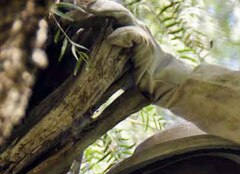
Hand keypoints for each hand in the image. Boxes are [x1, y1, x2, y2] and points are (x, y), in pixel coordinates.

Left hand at [64, 0, 190, 98]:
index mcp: (119, 28)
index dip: (81, 9)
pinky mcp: (145, 44)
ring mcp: (138, 32)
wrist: (162, 83)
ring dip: (103, 10)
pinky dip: (121, 35)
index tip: (62, 10)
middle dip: (88, 6)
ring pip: (120, 13)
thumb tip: (75, 58)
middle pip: (106, 8)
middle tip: (68, 6)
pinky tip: (110, 37)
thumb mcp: (112, 66)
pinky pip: (132, 34)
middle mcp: (128, 25)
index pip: (98, 12)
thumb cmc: (137, 76)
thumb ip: (97, 57)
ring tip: (88, 9)